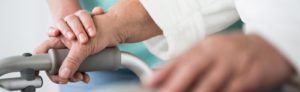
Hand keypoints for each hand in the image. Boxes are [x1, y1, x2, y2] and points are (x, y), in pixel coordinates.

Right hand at [36, 0, 161, 83]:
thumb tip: (64, 74)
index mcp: (60, 37)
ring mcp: (73, 51)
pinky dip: (80, 73)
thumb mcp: (83, 46)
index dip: (41, 60)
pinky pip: (76, 68)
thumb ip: (72, 60)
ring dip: (72, 75)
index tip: (48, 71)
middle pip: (54, 63)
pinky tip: (86, 77)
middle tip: (71, 78)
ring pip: (66, 68)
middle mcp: (64, 44)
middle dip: (62, 73)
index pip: (42, 49)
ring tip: (82, 77)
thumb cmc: (100, 29)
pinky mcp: (82, 56)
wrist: (116, 30)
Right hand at [48, 7, 104, 42]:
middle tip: (84, 40)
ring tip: (72, 38)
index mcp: (81, 16)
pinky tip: (55, 33)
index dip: (88, 24)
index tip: (93, 34)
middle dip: (79, 30)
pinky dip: (52, 31)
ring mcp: (62, 24)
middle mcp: (71, 18)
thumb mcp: (94, 26)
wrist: (79, 36)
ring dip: (66, 30)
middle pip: (73, 20)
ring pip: (61, 23)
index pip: (84, 15)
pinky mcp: (55, 32)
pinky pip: (51, 30)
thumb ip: (97, 17)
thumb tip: (99, 10)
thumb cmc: (89, 32)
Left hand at [144, 33, 294, 91]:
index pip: (182, 59)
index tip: (149, 82)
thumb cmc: (233, 51)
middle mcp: (219, 53)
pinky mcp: (251, 76)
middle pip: (194, 68)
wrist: (270, 46)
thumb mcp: (208, 52)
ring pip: (212, 82)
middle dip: (176, 84)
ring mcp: (235, 64)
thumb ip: (183, 63)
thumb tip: (156, 76)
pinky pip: (233, 89)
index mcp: (206, 47)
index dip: (165, 72)